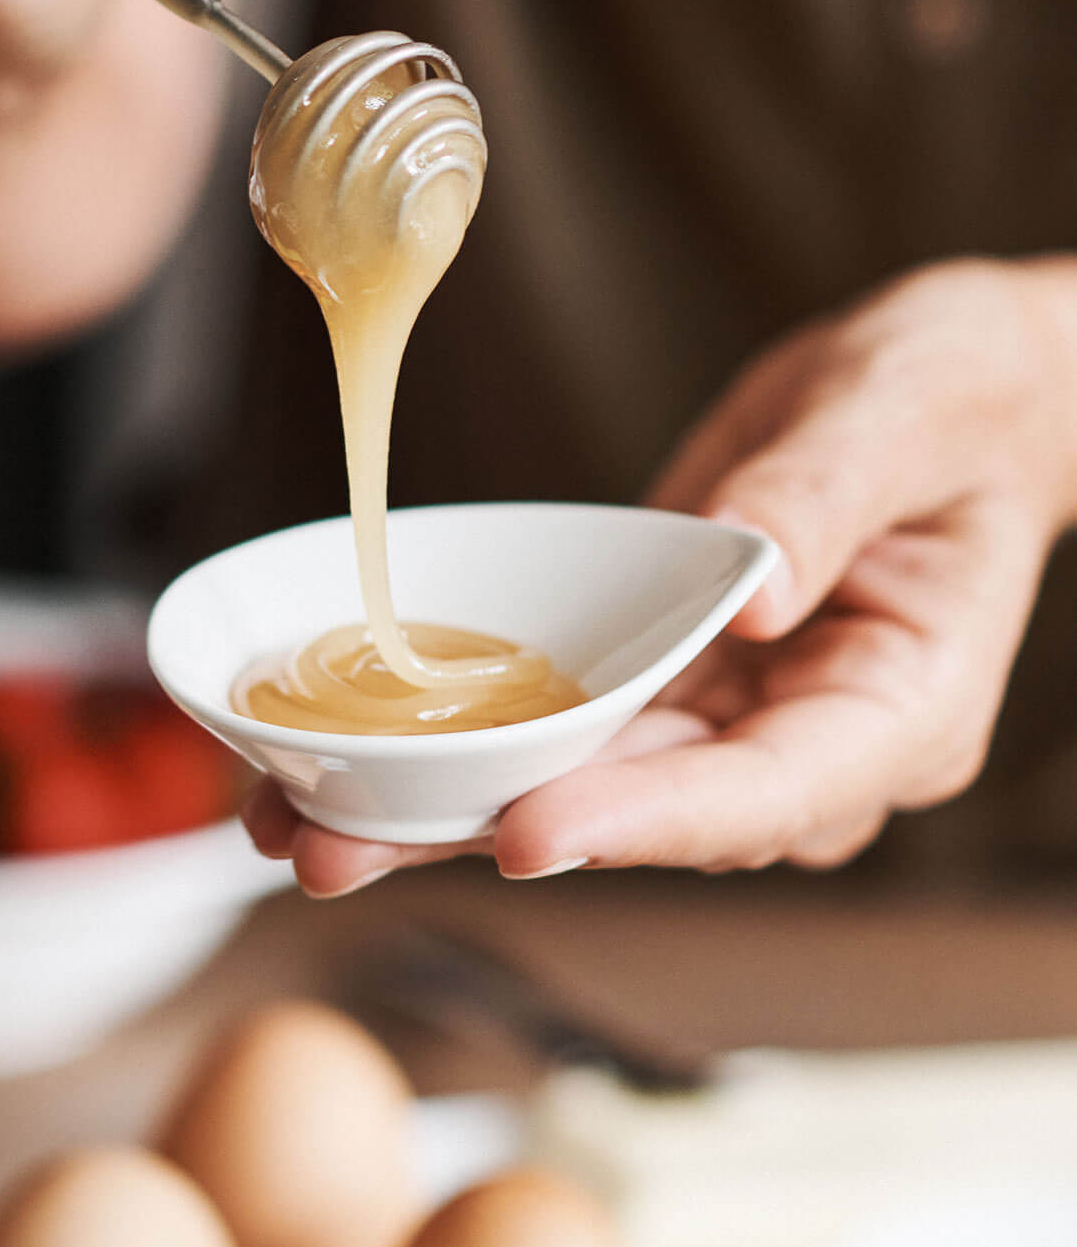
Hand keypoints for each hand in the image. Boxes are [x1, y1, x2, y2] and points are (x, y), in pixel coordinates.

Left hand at [244, 258, 1076, 893]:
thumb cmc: (950, 397)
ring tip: (296, 831)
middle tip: (341, 851)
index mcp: (896, 709)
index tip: (530, 832)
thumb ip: (829, 495)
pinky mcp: (660, 683)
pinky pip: (556, 727)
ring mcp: (725, 720)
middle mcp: (803, 743)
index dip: (647, 821)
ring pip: (579, 788)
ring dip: (441, 814)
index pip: (767, 791)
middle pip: (643, 816)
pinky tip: (343, 760)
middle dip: (492, 834)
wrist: (934, 395)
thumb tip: (755, 589)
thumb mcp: (903, 412)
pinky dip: (456, 748)